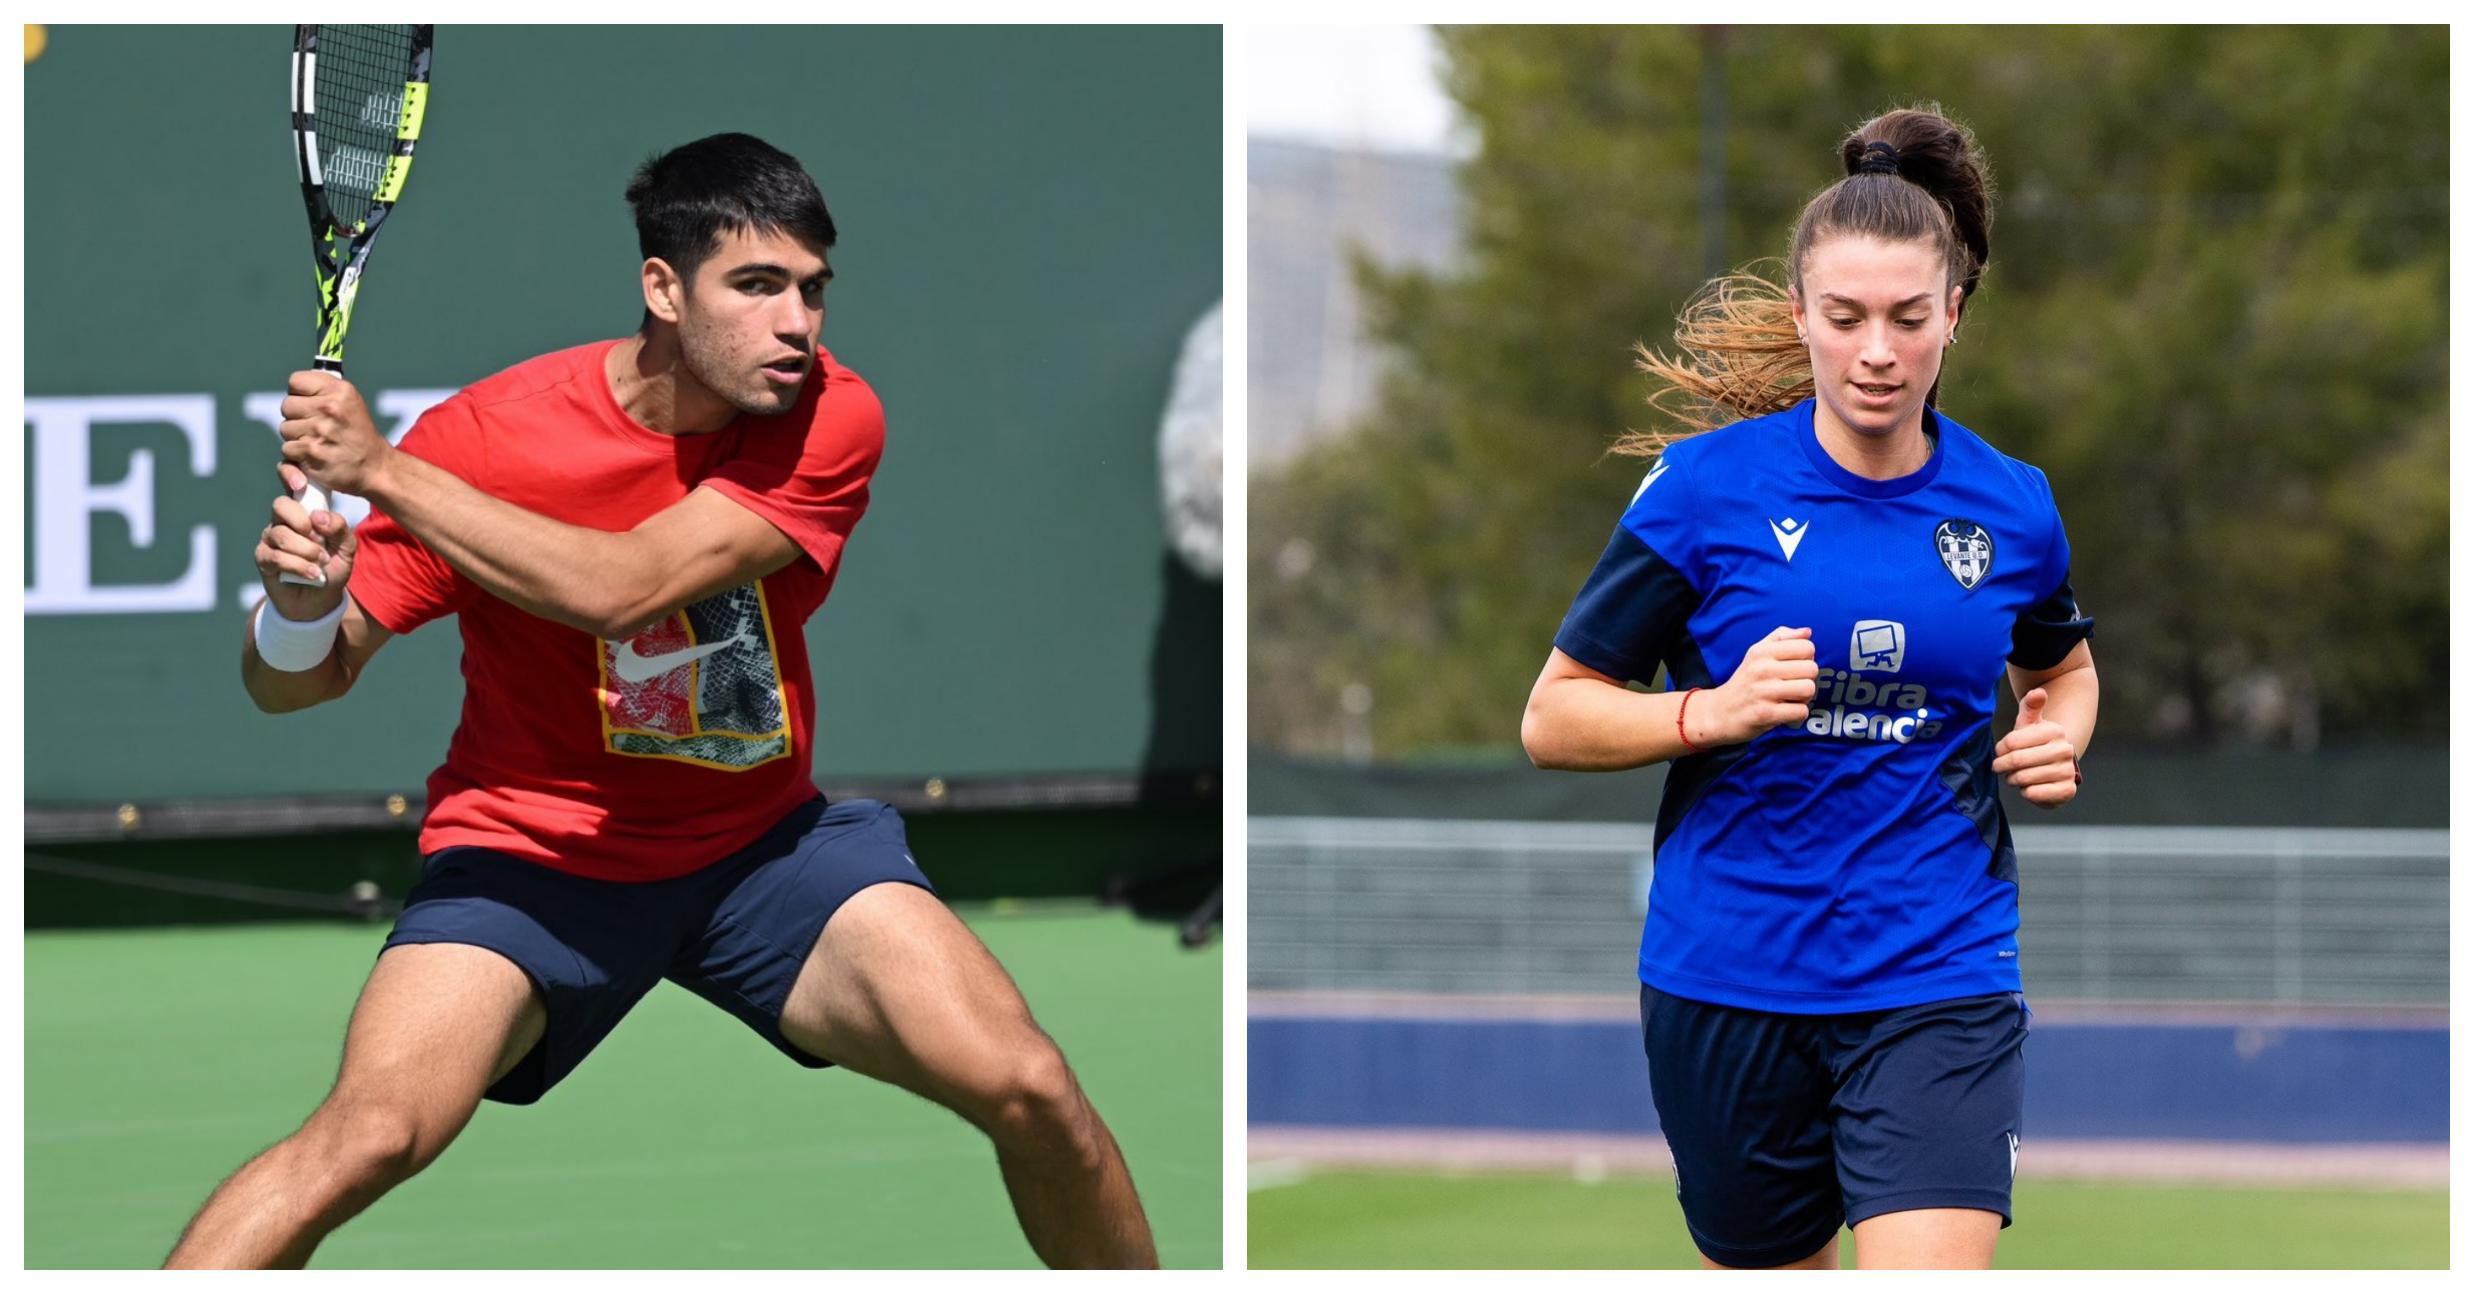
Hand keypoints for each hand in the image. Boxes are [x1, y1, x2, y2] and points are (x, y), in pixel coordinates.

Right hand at [257, 463, 358, 617]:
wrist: (321, 601)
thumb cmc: (333, 569)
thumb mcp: (346, 550)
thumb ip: (340, 530)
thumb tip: (319, 516)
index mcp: (304, 511)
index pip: (291, 483)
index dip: (290, 475)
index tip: (301, 484)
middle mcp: (283, 520)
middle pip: (280, 505)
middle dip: (299, 519)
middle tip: (317, 537)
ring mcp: (270, 538)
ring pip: (279, 533)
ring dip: (305, 549)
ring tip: (321, 562)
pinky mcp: (263, 558)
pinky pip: (274, 556)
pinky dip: (297, 565)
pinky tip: (313, 574)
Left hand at [277, 370, 393, 497]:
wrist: (374, 467)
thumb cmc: (356, 431)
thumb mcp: (349, 401)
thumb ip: (321, 389)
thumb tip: (294, 383)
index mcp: (340, 390)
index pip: (295, 381)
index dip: (300, 394)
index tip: (310, 402)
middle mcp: (331, 408)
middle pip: (287, 405)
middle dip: (297, 416)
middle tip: (317, 425)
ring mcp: (321, 431)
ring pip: (285, 428)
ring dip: (297, 436)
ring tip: (319, 440)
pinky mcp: (312, 452)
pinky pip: (288, 449)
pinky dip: (298, 454)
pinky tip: (316, 454)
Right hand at [1698, 626, 1816, 745]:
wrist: (1720, 712)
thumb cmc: (1745, 681)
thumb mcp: (1757, 653)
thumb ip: (1782, 638)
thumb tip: (1807, 632)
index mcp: (1762, 651)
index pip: (1807, 647)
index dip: (1806, 659)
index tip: (1793, 668)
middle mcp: (1762, 669)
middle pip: (1811, 669)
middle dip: (1807, 679)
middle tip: (1792, 686)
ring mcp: (1763, 692)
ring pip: (1808, 689)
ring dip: (1804, 698)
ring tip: (1790, 698)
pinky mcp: (1766, 714)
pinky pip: (1801, 711)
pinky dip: (1798, 714)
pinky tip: (1786, 712)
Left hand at [1993, 686, 2078, 808]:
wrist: (2052, 767)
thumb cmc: (2033, 743)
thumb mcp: (2029, 723)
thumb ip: (2030, 707)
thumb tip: (2038, 692)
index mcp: (2054, 730)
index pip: (2012, 741)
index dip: (2000, 748)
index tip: (2000, 751)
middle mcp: (2065, 750)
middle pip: (2017, 760)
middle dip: (2003, 765)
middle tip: (2000, 766)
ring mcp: (2068, 771)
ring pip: (2024, 778)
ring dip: (2012, 779)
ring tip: (2014, 776)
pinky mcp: (2067, 790)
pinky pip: (2035, 794)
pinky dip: (2025, 792)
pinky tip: (2028, 787)